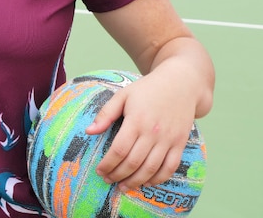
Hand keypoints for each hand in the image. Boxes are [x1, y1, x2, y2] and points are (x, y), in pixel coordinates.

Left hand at [85, 71, 195, 190]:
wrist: (181, 84)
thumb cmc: (147, 89)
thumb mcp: (122, 96)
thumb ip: (105, 114)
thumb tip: (88, 132)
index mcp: (136, 120)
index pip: (119, 150)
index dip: (108, 164)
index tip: (99, 170)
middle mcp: (153, 133)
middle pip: (133, 162)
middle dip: (118, 175)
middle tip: (107, 180)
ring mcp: (169, 140)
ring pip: (151, 169)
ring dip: (135, 181)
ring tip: (122, 186)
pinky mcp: (180, 144)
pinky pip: (170, 168)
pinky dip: (158, 179)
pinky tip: (145, 182)